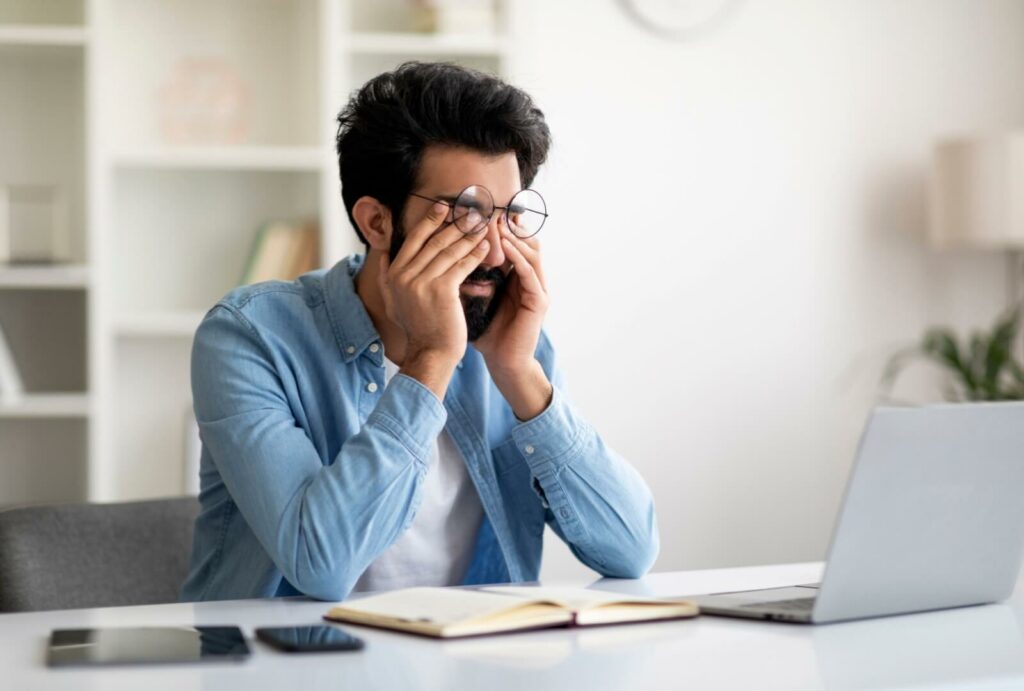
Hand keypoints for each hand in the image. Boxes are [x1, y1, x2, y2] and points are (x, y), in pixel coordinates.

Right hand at [378, 202, 489, 395]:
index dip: (430, 220)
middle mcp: (404, 276)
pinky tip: (485, 247)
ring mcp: (422, 282)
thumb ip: (387, 277)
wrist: (430, 353)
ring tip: (482, 225)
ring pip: (449, 251)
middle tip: (470, 211)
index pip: (414, 239)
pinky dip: (475, 255)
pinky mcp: (441, 291)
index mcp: (394, 274)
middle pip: (434, 241)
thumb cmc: (418, 328)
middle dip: (454, 223)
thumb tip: (383, 254)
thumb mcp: (393, 302)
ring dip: (468, 236)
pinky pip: (461, 266)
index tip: (444, 206)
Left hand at [474, 222, 552, 418]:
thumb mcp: (473, 298)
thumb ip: (466, 276)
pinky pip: (530, 272)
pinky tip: (505, 247)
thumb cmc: (487, 333)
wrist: (502, 363)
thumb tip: (440, 255)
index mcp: (516, 276)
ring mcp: (539, 288)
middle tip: (490, 209)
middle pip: (525, 241)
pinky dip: (518, 257)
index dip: (498, 226)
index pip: (511, 242)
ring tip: (497, 222)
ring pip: (531, 252)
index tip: (478, 212)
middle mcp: (531, 278)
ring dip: (514, 236)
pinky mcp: (539, 301)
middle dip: (509, 225)